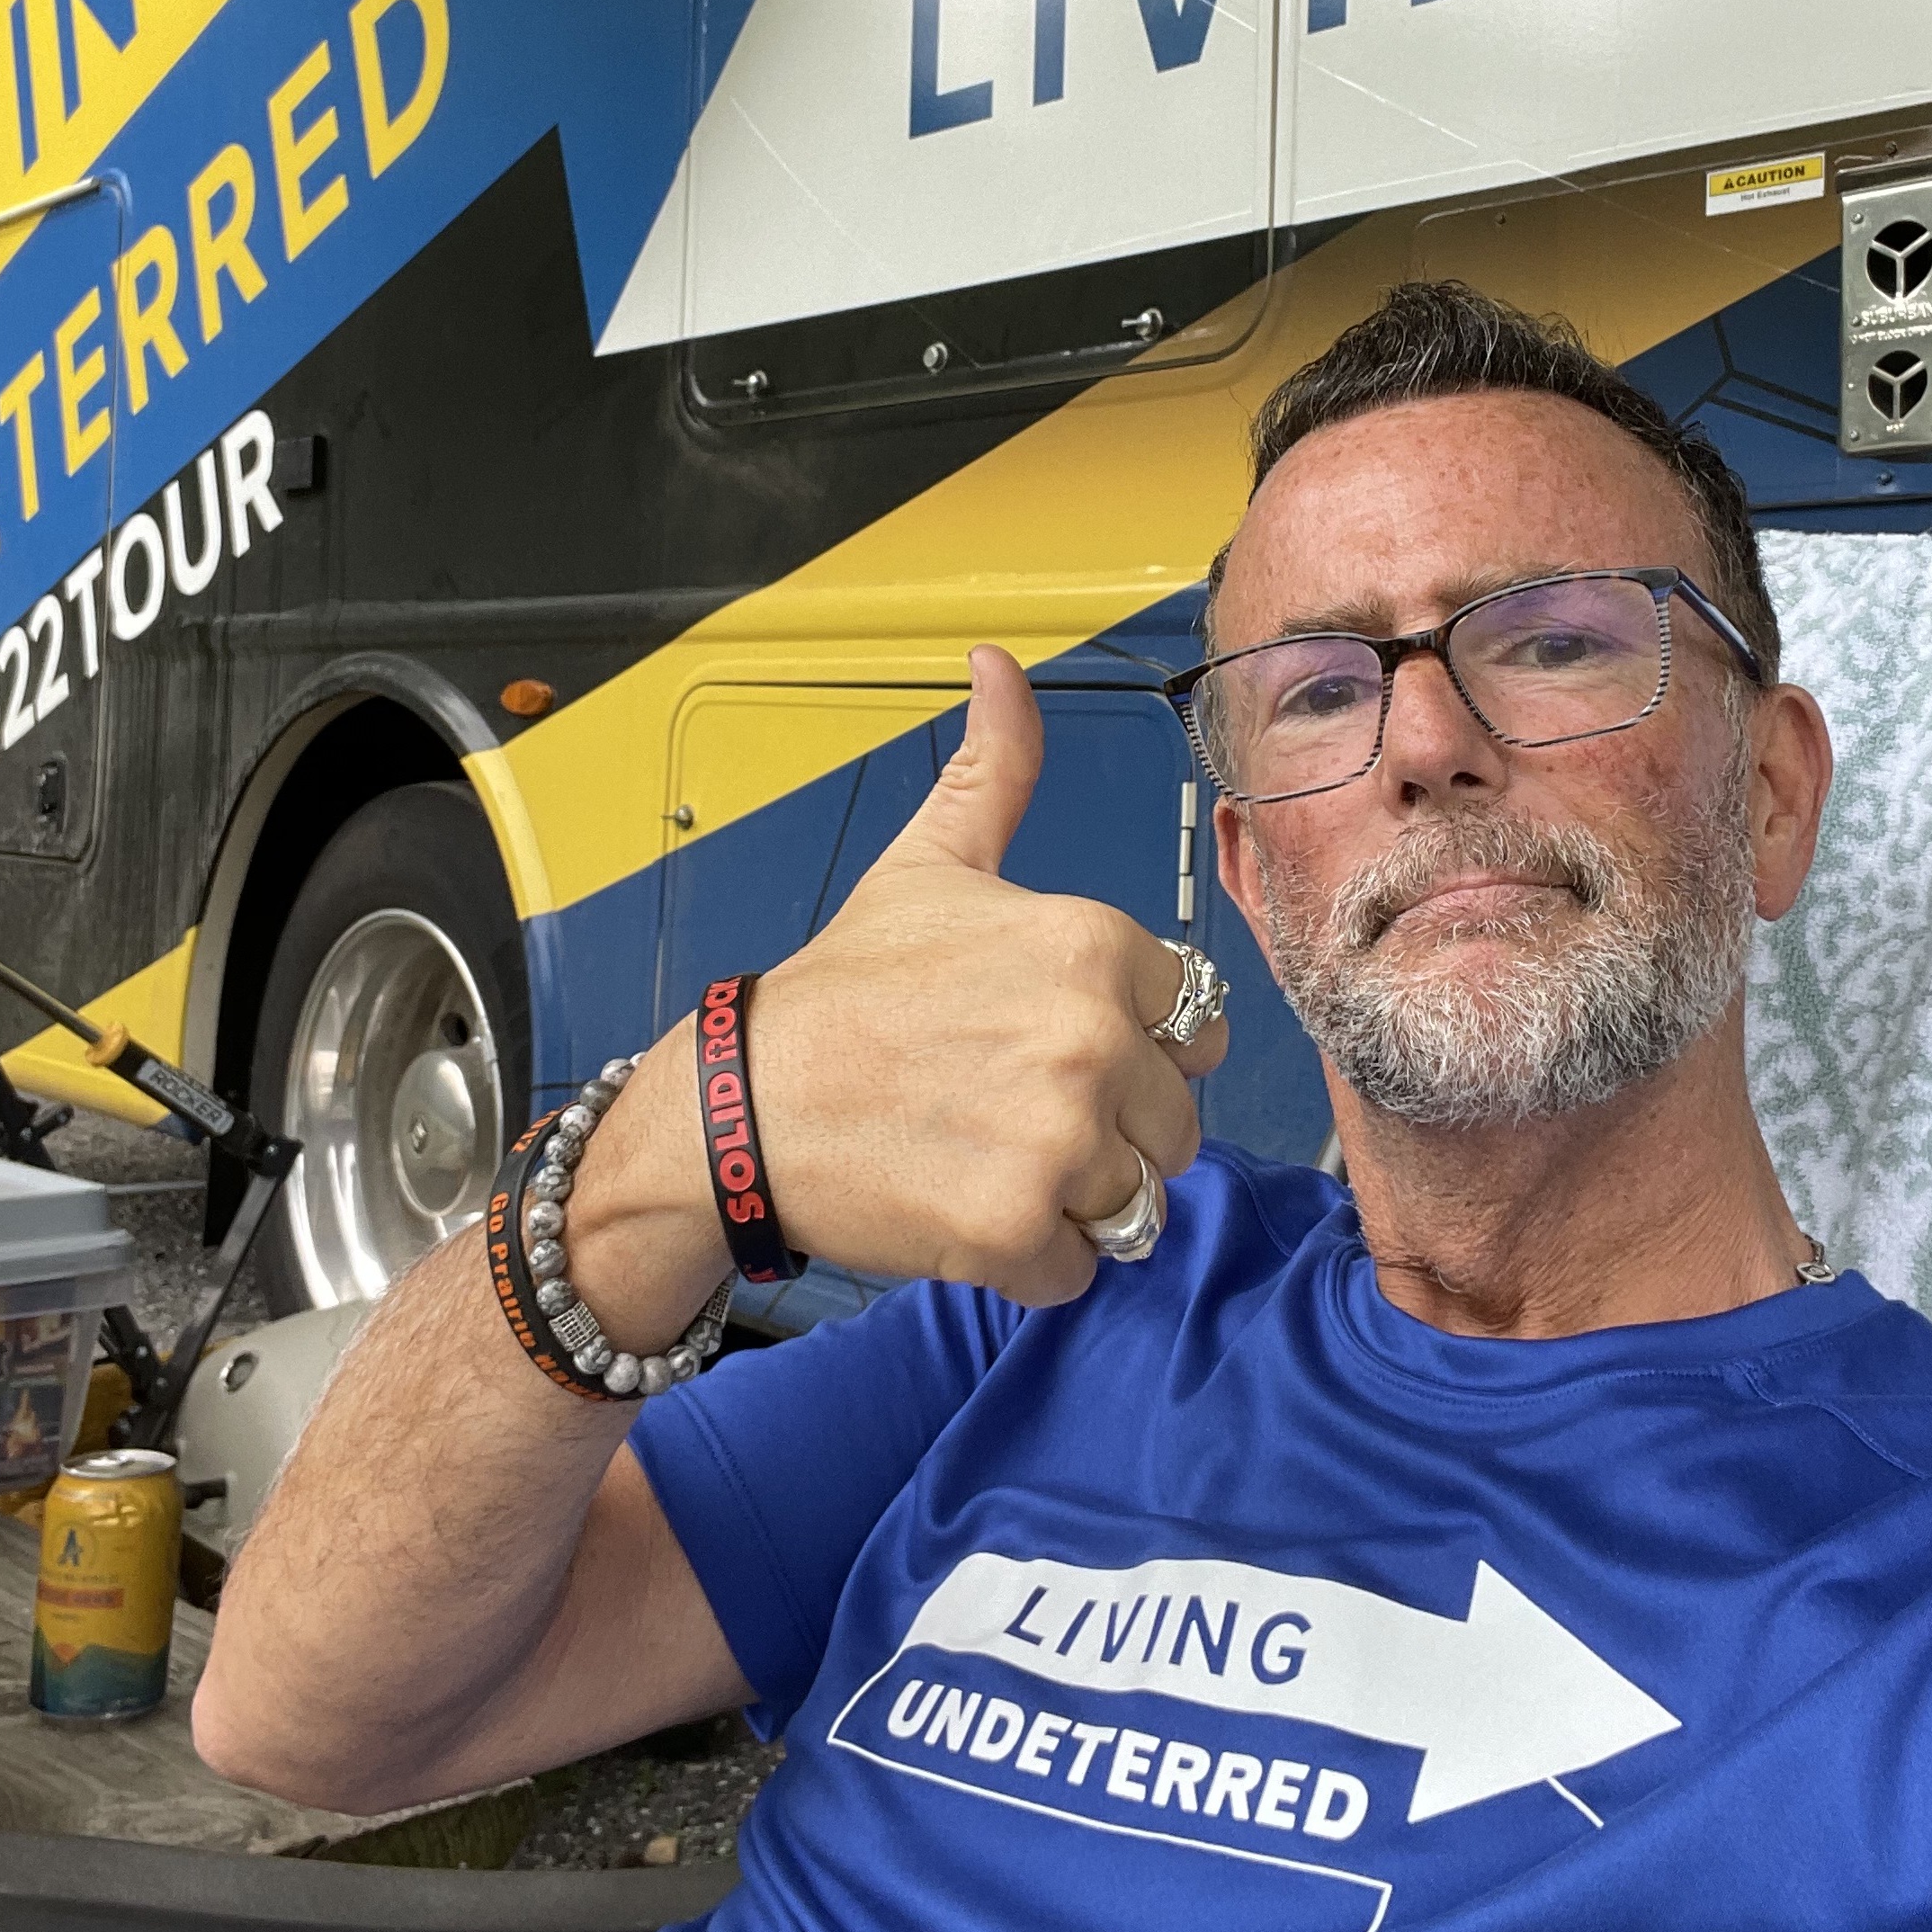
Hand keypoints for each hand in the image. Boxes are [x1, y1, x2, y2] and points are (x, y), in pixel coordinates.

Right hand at [744, 646, 1222, 1306]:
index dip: (1125, 1048)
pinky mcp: (1015, 1229)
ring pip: (1138, 1201)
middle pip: (1175, 1125)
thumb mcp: (932, 863)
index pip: (1192, 1028)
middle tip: (1004, 1109)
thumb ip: (995, 766)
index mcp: (1096, 945)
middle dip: (1106, 1132)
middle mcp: (1092, 1037)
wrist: (739, 1105)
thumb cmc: (845, 992)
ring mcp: (1057, 1139)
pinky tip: (961, 1210)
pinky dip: (1027, 1259)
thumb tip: (1000, 662)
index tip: (1039, 1044)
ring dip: (1072, 1198)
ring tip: (985, 1155)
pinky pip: (1078, 1269)